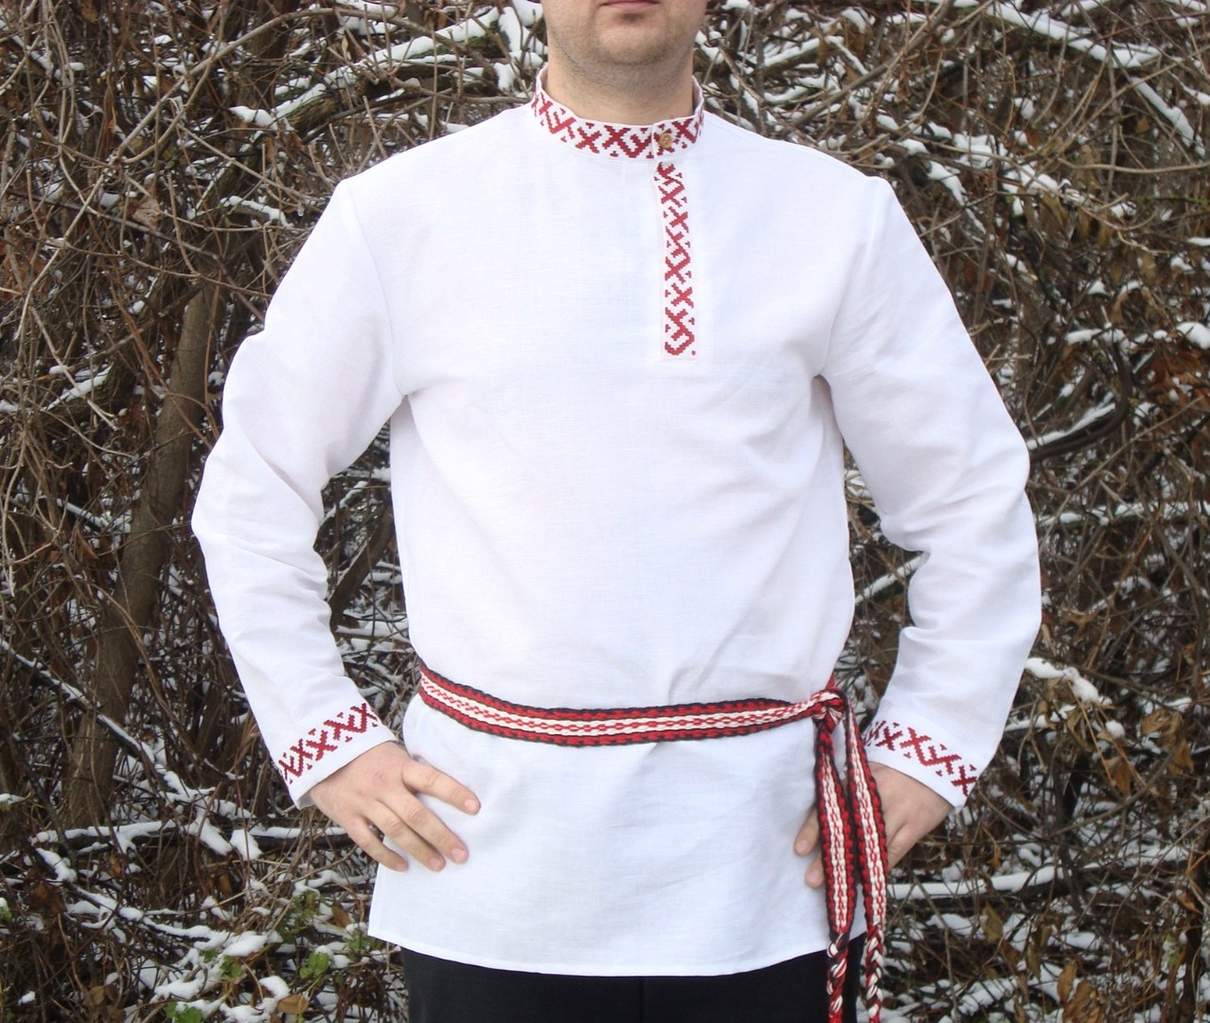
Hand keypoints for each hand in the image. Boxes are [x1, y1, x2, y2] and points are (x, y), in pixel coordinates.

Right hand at [307, 740, 480, 872]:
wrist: (319, 748)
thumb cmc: (367, 754)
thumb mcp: (393, 753)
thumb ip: (413, 772)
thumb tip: (446, 790)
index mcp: (400, 765)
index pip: (432, 779)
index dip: (454, 793)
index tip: (475, 808)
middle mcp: (384, 784)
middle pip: (417, 814)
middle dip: (441, 836)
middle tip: (461, 855)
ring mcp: (364, 801)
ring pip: (396, 831)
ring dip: (420, 850)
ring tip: (439, 865)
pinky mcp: (347, 816)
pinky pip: (369, 841)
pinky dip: (386, 857)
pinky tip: (403, 867)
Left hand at [793, 762, 952, 886]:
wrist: (937, 756)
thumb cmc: (894, 763)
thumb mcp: (866, 768)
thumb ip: (846, 789)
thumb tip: (820, 815)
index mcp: (858, 779)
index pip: (831, 805)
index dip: (813, 828)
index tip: (798, 849)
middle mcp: (875, 797)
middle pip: (849, 831)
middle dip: (830, 858)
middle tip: (811, 879)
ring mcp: (898, 813)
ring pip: (871, 847)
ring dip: (853, 870)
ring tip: (835, 890)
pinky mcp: (915, 826)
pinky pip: (894, 852)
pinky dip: (879, 868)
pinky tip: (864, 883)